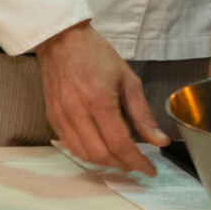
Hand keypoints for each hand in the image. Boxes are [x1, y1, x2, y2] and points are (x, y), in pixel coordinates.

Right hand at [33, 21, 162, 174]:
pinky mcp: (51, 116)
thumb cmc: (96, 55)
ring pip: (83, 153)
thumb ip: (143, 114)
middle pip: (100, 154)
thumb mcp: (128, 80)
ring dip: (104, 162)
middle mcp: (76, 111)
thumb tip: (159, 141)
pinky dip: (87, 152)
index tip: (149, 170)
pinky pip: (69, 144)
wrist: (60, 40)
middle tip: (136, 164)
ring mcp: (61, 115)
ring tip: (119, 158)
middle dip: (122, 165)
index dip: (136, 161)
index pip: (118, 143)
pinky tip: (99, 147)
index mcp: (99, 100)